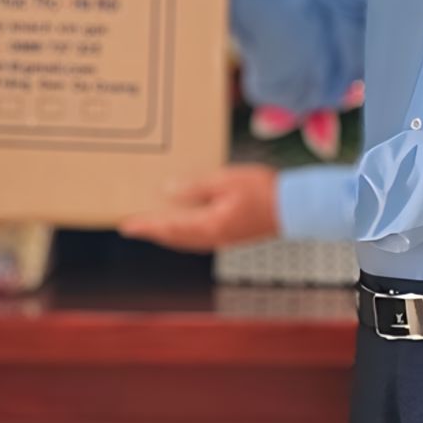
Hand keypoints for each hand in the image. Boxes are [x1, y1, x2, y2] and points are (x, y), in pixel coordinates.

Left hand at [122, 165, 282, 252]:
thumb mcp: (226, 181)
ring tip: (152, 227)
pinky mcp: (231, 237)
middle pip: (174, 238)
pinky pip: (199, 239)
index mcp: (210, 225)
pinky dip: (183, 235)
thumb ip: (196, 187)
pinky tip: (183, 227)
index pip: (169, 227)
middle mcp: (213, 238)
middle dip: (153, 232)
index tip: (127, 225)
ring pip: (186, 241)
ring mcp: (223, 240)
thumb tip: (168, 191)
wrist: (296, 208)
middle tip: (133, 227)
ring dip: (167, 235)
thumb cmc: (264, 190)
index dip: (146, 225)